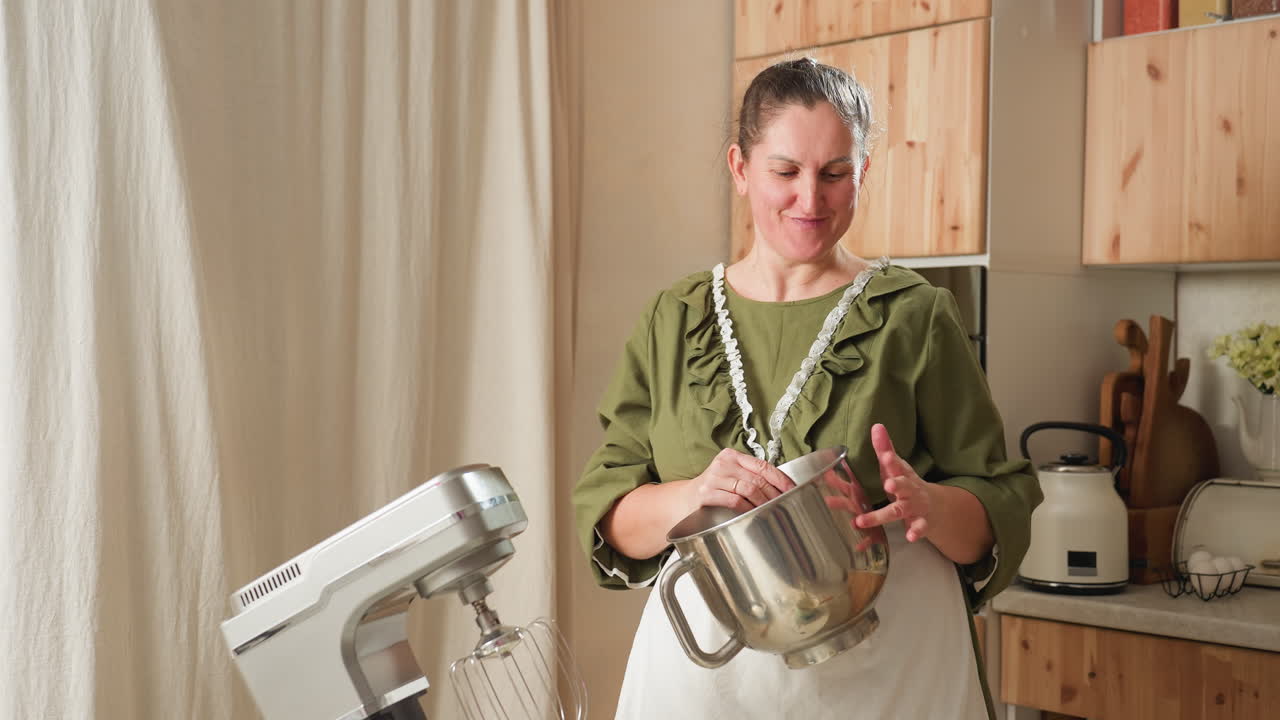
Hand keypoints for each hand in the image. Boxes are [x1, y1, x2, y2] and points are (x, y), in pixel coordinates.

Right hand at [684, 448, 795, 513]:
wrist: (685, 499)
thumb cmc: (714, 488)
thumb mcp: (730, 476)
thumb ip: (750, 476)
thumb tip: (781, 487)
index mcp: (732, 456)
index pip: (762, 465)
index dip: (780, 478)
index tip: (792, 489)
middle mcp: (723, 463)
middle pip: (757, 478)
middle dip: (774, 493)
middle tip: (784, 503)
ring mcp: (714, 478)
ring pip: (748, 489)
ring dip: (763, 502)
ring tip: (771, 510)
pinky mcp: (707, 493)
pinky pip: (734, 500)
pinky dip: (748, 508)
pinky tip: (753, 513)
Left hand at [853, 423, 933, 542]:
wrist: (937, 506)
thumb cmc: (907, 483)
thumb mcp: (896, 467)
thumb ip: (884, 449)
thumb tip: (876, 426)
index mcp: (902, 474)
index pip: (897, 465)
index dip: (892, 460)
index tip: (887, 456)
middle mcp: (910, 489)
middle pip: (904, 486)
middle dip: (897, 484)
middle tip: (887, 484)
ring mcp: (916, 507)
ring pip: (902, 510)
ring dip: (886, 514)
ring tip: (865, 520)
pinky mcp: (920, 523)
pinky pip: (919, 528)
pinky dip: (915, 532)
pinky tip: (910, 537)